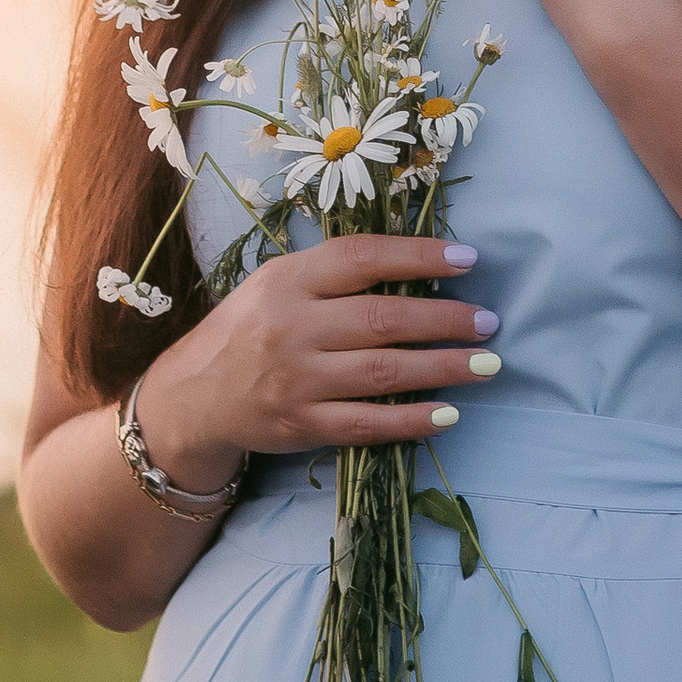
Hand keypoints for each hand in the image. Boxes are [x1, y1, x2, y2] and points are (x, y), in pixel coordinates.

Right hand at [133, 234, 501, 482]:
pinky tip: (449, 414)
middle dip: (445, 321)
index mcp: (289, 280)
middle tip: (489, 322)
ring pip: (384, 373)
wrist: (192, 396)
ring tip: (486, 364)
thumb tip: (418, 265)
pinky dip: (412, 421)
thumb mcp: (279, 281)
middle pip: (383, 320)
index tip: (469, 260)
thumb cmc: (250, 327)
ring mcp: (297, 381)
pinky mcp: (302, 426)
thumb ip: (335, 272)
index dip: (420, 256)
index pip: (363, 258)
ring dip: (443, 369)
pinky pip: (367, 425)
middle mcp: (292, 328)